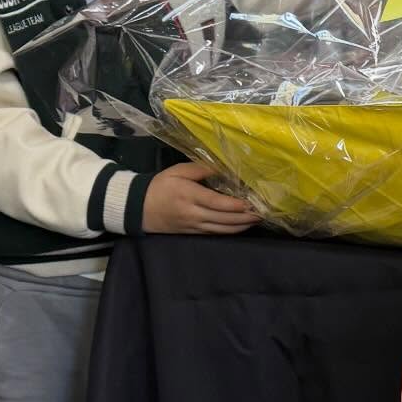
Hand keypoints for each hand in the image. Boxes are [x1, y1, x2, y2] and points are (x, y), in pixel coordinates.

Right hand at [143, 161, 260, 235]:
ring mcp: (194, 226)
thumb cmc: (159, 186)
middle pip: (224, 219)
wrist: (137, 208)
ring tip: (258, 219)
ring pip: (223, 229)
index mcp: (189, 196)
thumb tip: (223, 167)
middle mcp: (193, 214)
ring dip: (242, 226)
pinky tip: (242, 225)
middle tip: (264, 212)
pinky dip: (231, 230)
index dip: (236, 205)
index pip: (217, 203)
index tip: (252, 202)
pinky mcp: (194, 233)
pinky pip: (216, 233)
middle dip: (246, 217)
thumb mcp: (177, 171)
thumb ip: (201, 169)